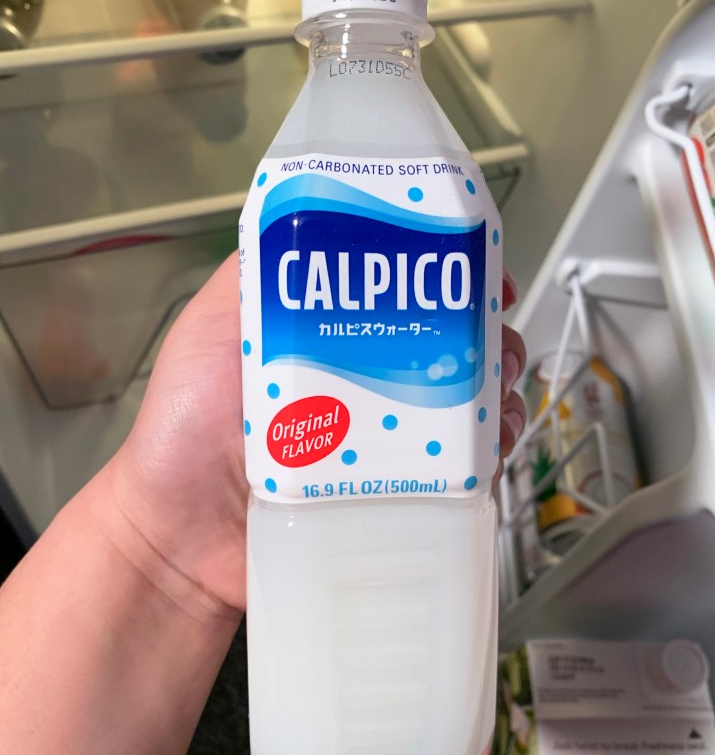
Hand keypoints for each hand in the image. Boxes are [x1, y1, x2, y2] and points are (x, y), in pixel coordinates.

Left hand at [105, 255, 526, 615]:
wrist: (179, 540)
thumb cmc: (183, 429)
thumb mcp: (212, 326)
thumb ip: (258, 274)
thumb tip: (318, 214)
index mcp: (332, 335)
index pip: (405, 291)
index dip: (451, 272)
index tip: (480, 269)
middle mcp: (366, 381)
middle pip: (450, 343)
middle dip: (486, 333)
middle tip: (491, 342)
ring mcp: (385, 440)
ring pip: (465, 403)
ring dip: (495, 389)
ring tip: (493, 395)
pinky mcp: (396, 495)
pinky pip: (459, 471)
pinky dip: (487, 454)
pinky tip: (489, 446)